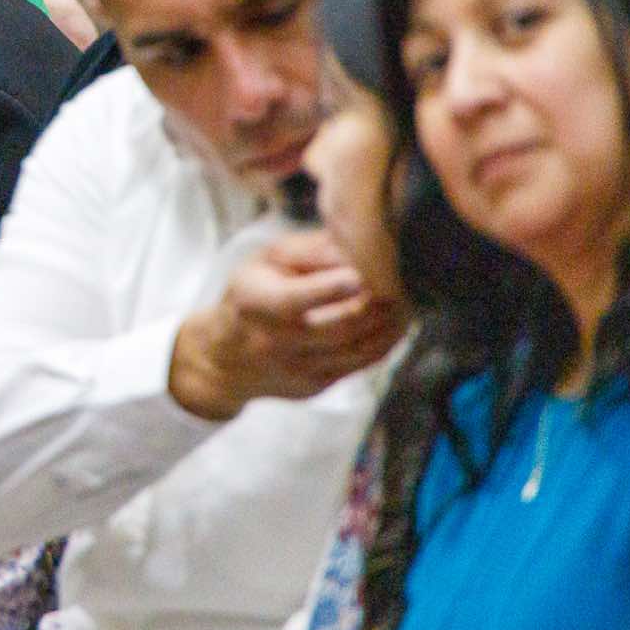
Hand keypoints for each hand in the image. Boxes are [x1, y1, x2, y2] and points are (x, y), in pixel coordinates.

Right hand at [169, 230, 403, 421]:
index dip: (331, 288)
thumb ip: (307, 251)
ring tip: (405, 303)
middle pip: (339, 327)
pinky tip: (393, 325)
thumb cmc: (250, 297)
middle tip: (400, 285)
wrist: (224, 359)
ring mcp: (296, 369)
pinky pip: (359, 365)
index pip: (295, 300)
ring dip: (388, 327)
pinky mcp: (315, 386)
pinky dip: (382, 344)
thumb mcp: (262, 263)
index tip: (360, 275)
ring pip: (357, 350)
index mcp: (256, 302)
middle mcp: (274, 341)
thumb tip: (353, 243)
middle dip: (376, 306)